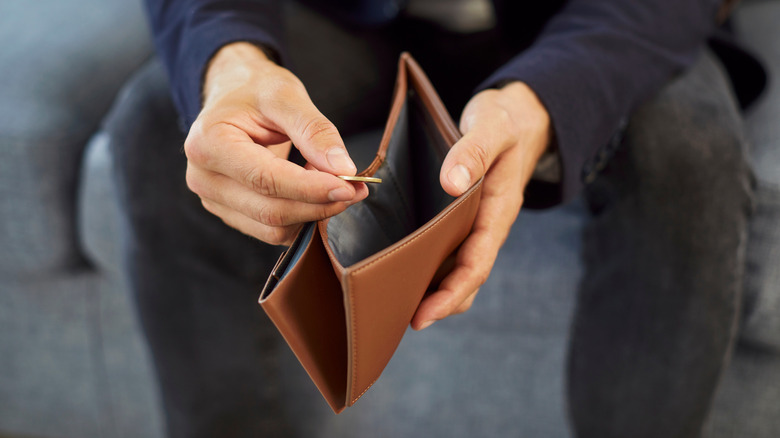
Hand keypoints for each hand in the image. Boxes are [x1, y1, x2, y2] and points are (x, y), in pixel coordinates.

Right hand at [184, 43, 367, 244]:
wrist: (232, 94)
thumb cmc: (255, 90)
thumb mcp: (286, 95)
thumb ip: (315, 130)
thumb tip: (343, 169)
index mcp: (209, 143)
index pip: (266, 179)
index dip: (310, 188)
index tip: (348, 186)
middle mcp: (203, 178)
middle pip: (270, 210)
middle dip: (318, 204)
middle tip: (355, 189)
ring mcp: (214, 200)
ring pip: (272, 228)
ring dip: (312, 213)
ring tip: (335, 184)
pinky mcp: (230, 212)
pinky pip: (271, 231)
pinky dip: (301, 218)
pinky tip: (315, 194)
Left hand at [411, 82, 550, 329]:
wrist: (518, 117)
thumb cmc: (505, 122)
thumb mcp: (492, 127)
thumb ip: (473, 152)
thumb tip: (452, 184)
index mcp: (498, 210)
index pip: (478, 263)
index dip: (453, 293)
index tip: (426, 313)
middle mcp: (488, 224)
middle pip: (467, 277)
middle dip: (440, 302)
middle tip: (402, 319)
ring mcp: (476, 223)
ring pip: (457, 268)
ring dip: (434, 289)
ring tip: (399, 305)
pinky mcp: (464, 217)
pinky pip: (449, 249)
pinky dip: (429, 265)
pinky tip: (403, 270)